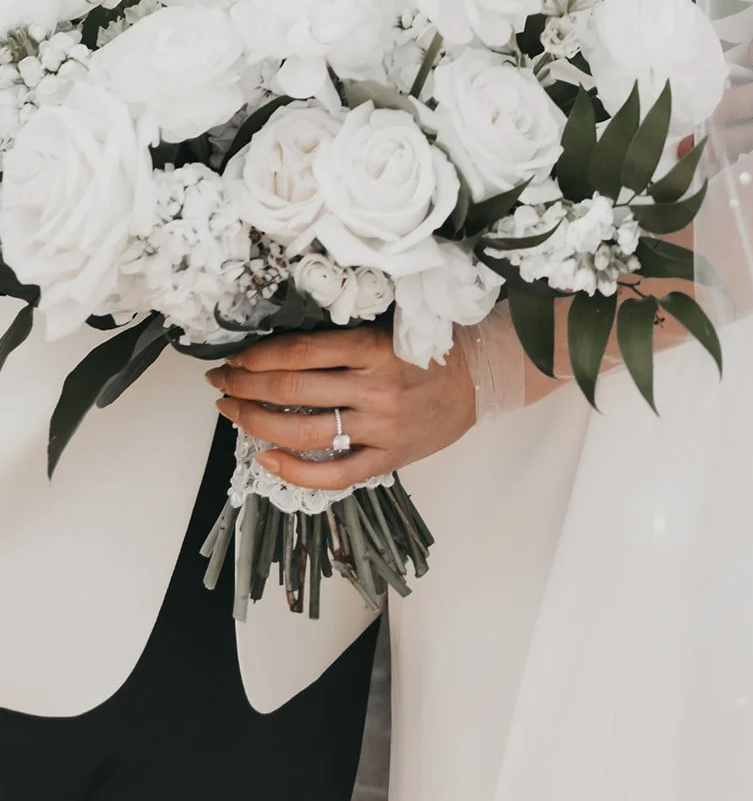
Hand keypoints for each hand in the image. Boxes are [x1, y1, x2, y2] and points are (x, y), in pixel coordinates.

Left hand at [206, 325, 476, 490]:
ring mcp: (381, 427)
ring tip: (232, 413)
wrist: (483, 377)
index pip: (299, 352)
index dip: (257, 357)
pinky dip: (296, 471)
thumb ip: (344, 336)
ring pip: (304, 432)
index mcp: (373, 347)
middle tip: (220, 381)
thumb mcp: (390, 325)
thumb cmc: (433, 346)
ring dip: (257, 422)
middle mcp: (374, 388)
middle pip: (292, 391)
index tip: (235, 358)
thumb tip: (282, 344)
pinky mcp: (389, 458)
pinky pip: (336, 474)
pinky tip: (267, 460)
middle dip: (245, 386)